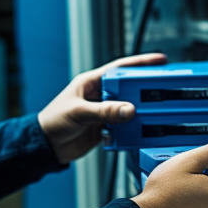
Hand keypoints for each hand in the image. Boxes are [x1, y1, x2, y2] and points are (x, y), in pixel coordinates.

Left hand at [37, 52, 166, 163]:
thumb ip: (104, 111)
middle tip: (162, 92)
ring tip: (152, 116)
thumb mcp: (79, 112)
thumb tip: (129, 110)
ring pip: (128, 109)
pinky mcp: (106, 129)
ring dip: (139, 114)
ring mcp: (104, 112)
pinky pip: (124, 128)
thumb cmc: (53, 121)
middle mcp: (100, 95)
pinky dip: (131, 131)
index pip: (120, 68)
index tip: (160, 60)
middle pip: (129, 89)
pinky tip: (136, 134)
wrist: (46, 147)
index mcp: (92, 82)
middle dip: (144, 91)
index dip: (140, 63)